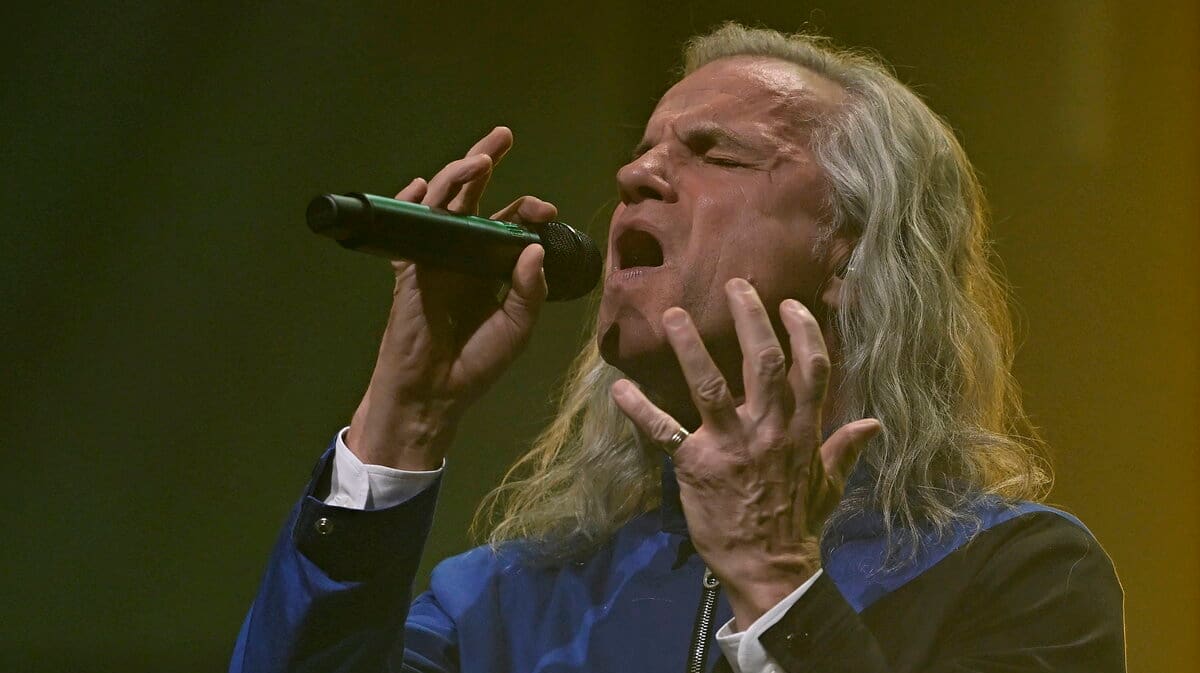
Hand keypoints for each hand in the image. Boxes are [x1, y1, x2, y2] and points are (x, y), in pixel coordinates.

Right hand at [346, 127, 555, 469]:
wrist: (434, 391)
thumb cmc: (476, 362)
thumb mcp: (516, 327)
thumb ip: (528, 289)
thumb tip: (534, 245)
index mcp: (492, 265)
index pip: (510, 222)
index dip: (528, 208)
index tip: (546, 209)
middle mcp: (463, 253)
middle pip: (473, 197)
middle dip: (485, 162)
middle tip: (503, 135)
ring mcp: (434, 257)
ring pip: (442, 204)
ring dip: (455, 177)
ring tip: (477, 159)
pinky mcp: (408, 268)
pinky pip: (404, 230)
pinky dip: (407, 205)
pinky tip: (417, 186)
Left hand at [610, 277, 880, 627]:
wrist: (770, 568)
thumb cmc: (799, 523)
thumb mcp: (831, 484)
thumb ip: (845, 448)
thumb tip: (874, 424)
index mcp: (802, 431)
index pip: (811, 370)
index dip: (802, 332)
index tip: (790, 304)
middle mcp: (768, 429)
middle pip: (762, 363)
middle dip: (749, 319)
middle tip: (734, 285)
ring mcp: (730, 445)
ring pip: (709, 385)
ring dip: (689, 348)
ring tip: (672, 315)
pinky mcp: (696, 465)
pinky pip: (664, 431)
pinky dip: (639, 409)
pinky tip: (619, 388)